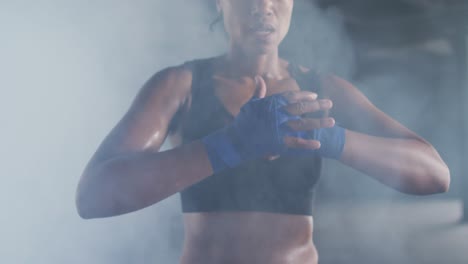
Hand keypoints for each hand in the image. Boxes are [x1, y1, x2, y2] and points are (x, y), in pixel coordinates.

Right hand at [202, 75, 344, 172]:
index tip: (314, 95)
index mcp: (271, 104)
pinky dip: (307, 143)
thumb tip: (260, 77)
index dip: (304, 95)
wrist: (236, 141)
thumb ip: (259, 92)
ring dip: (318, 123)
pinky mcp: (278, 143)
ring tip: (332, 121)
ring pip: (302, 125)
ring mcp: (279, 129)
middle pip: (301, 109)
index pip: (291, 96)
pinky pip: (295, 142)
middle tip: (330, 103)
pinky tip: (319, 142)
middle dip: (317, 106)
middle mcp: (277, 115)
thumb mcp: (250, 104)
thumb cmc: (242, 122)